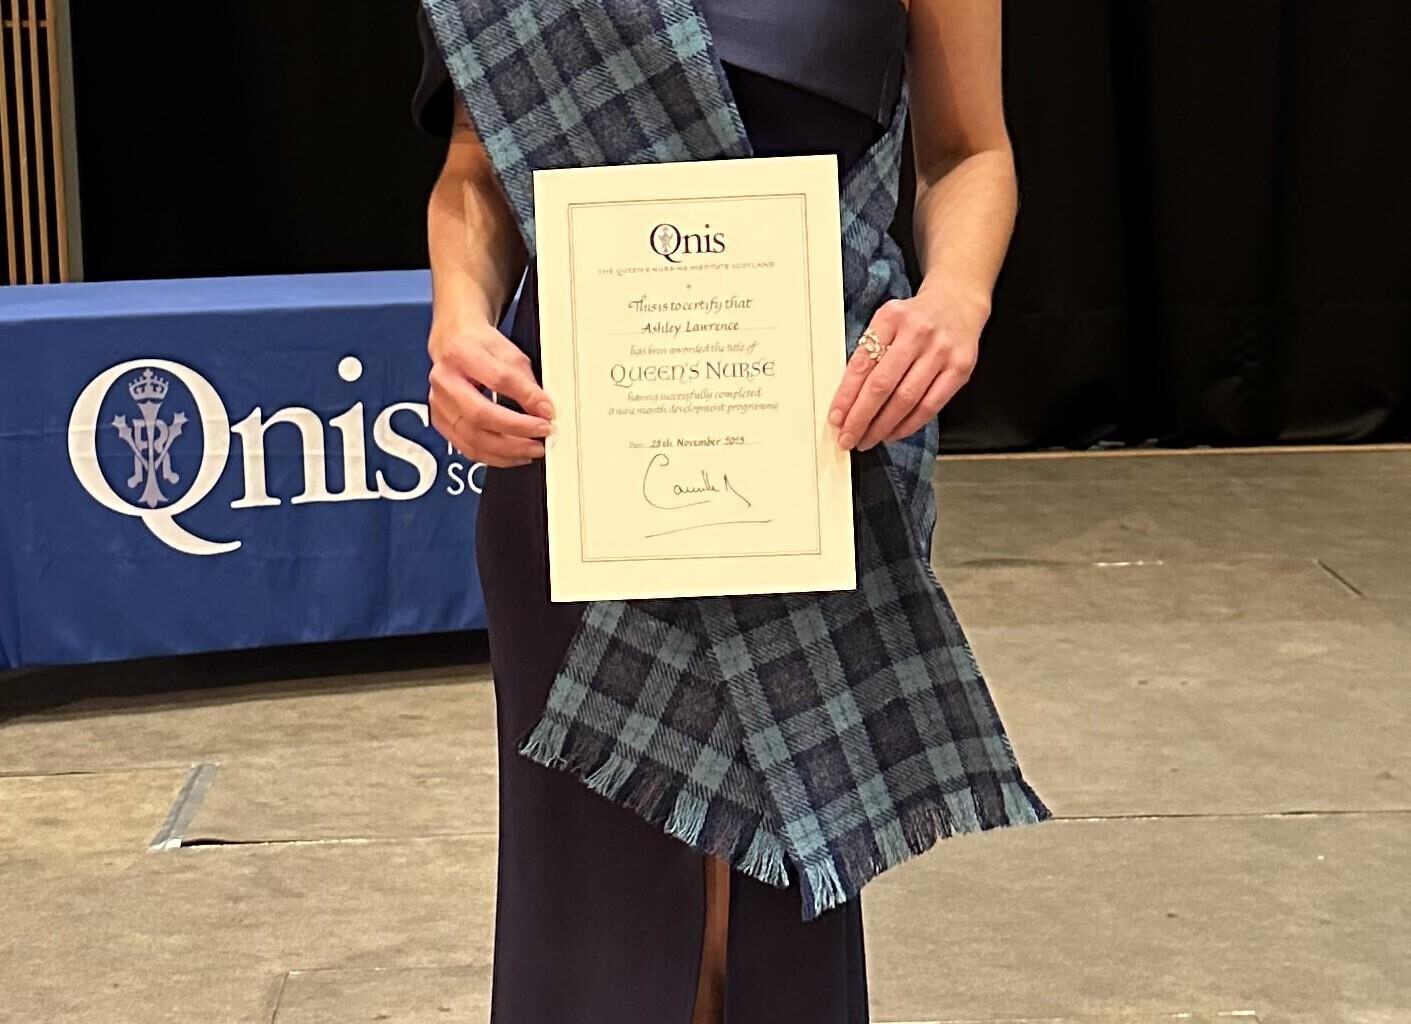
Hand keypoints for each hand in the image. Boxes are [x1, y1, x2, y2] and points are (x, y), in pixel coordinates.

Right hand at [428, 319, 554, 467]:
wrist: (453, 344)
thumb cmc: (479, 346)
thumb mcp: (509, 353)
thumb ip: (526, 382)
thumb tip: (543, 411)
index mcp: (462, 353)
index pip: (498, 379)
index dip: (527, 398)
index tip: (548, 411)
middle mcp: (444, 379)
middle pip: (480, 414)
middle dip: (516, 430)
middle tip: (541, 433)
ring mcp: (439, 403)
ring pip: (472, 437)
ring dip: (507, 450)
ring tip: (532, 449)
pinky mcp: (440, 422)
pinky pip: (467, 448)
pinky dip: (494, 457)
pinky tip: (513, 456)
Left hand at [827, 286, 987, 449]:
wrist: (958, 302)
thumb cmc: (915, 318)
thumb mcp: (887, 322)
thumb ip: (869, 353)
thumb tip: (847, 399)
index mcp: (891, 318)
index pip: (862, 364)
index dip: (846, 396)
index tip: (836, 418)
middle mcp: (917, 332)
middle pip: (882, 385)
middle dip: (861, 418)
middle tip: (848, 438)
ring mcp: (941, 351)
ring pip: (906, 400)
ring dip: (882, 426)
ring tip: (867, 439)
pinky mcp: (960, 368)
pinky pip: (930, 406)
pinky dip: (908, 425)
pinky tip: (893, 432)